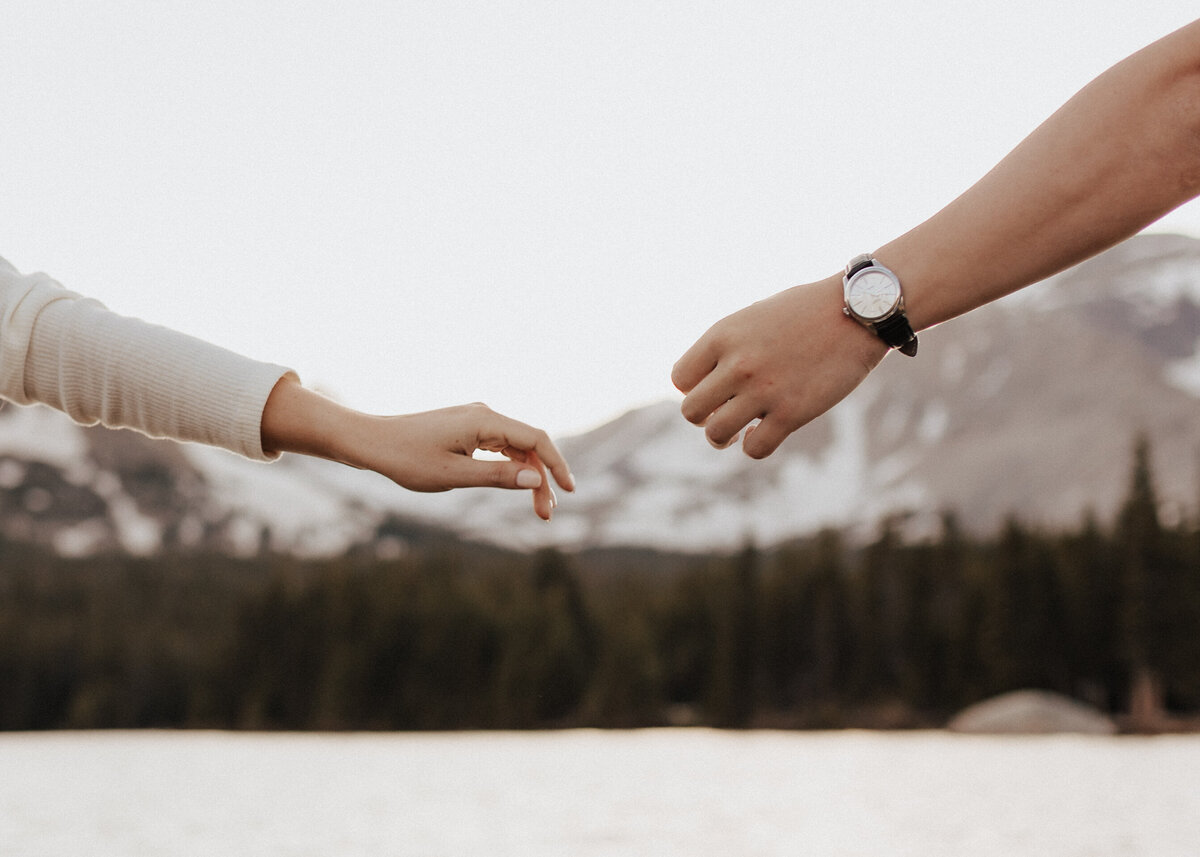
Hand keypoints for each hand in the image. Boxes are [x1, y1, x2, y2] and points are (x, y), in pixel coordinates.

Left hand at [355, 404, 574, 520]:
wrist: (371, 442)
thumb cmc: (406, 458)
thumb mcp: (453, 475)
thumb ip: (497, 477)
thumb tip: (536, 479)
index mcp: (484, 420)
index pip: (536, 439)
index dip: (557, 464)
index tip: (569, 491)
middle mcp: (484, 414)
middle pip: (529, 446)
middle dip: (543, 479)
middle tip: (545, 515)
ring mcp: (475, 420)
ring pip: (516, 448)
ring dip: (529, 476)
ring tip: (537, 509)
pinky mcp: (466, 429)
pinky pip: (500, 447)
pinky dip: (512, 468)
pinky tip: (517, 485)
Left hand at [671, 276, 888, 457]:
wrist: (857, 311)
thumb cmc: (804, 311)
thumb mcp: (753, 318)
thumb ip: (725, 348)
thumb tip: (706, 383)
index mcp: (723, 335)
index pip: (680, 378)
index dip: (693, 388)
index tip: (714, 387)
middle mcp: (738, 364)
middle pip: (691, 411)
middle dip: (704, 416)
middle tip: (723, 411)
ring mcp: (764, 390)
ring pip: (716, 435)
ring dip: (723, 437)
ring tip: (739, 429)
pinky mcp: (792, 413)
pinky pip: (755, 448)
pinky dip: (755, 445)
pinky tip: (765, 432)